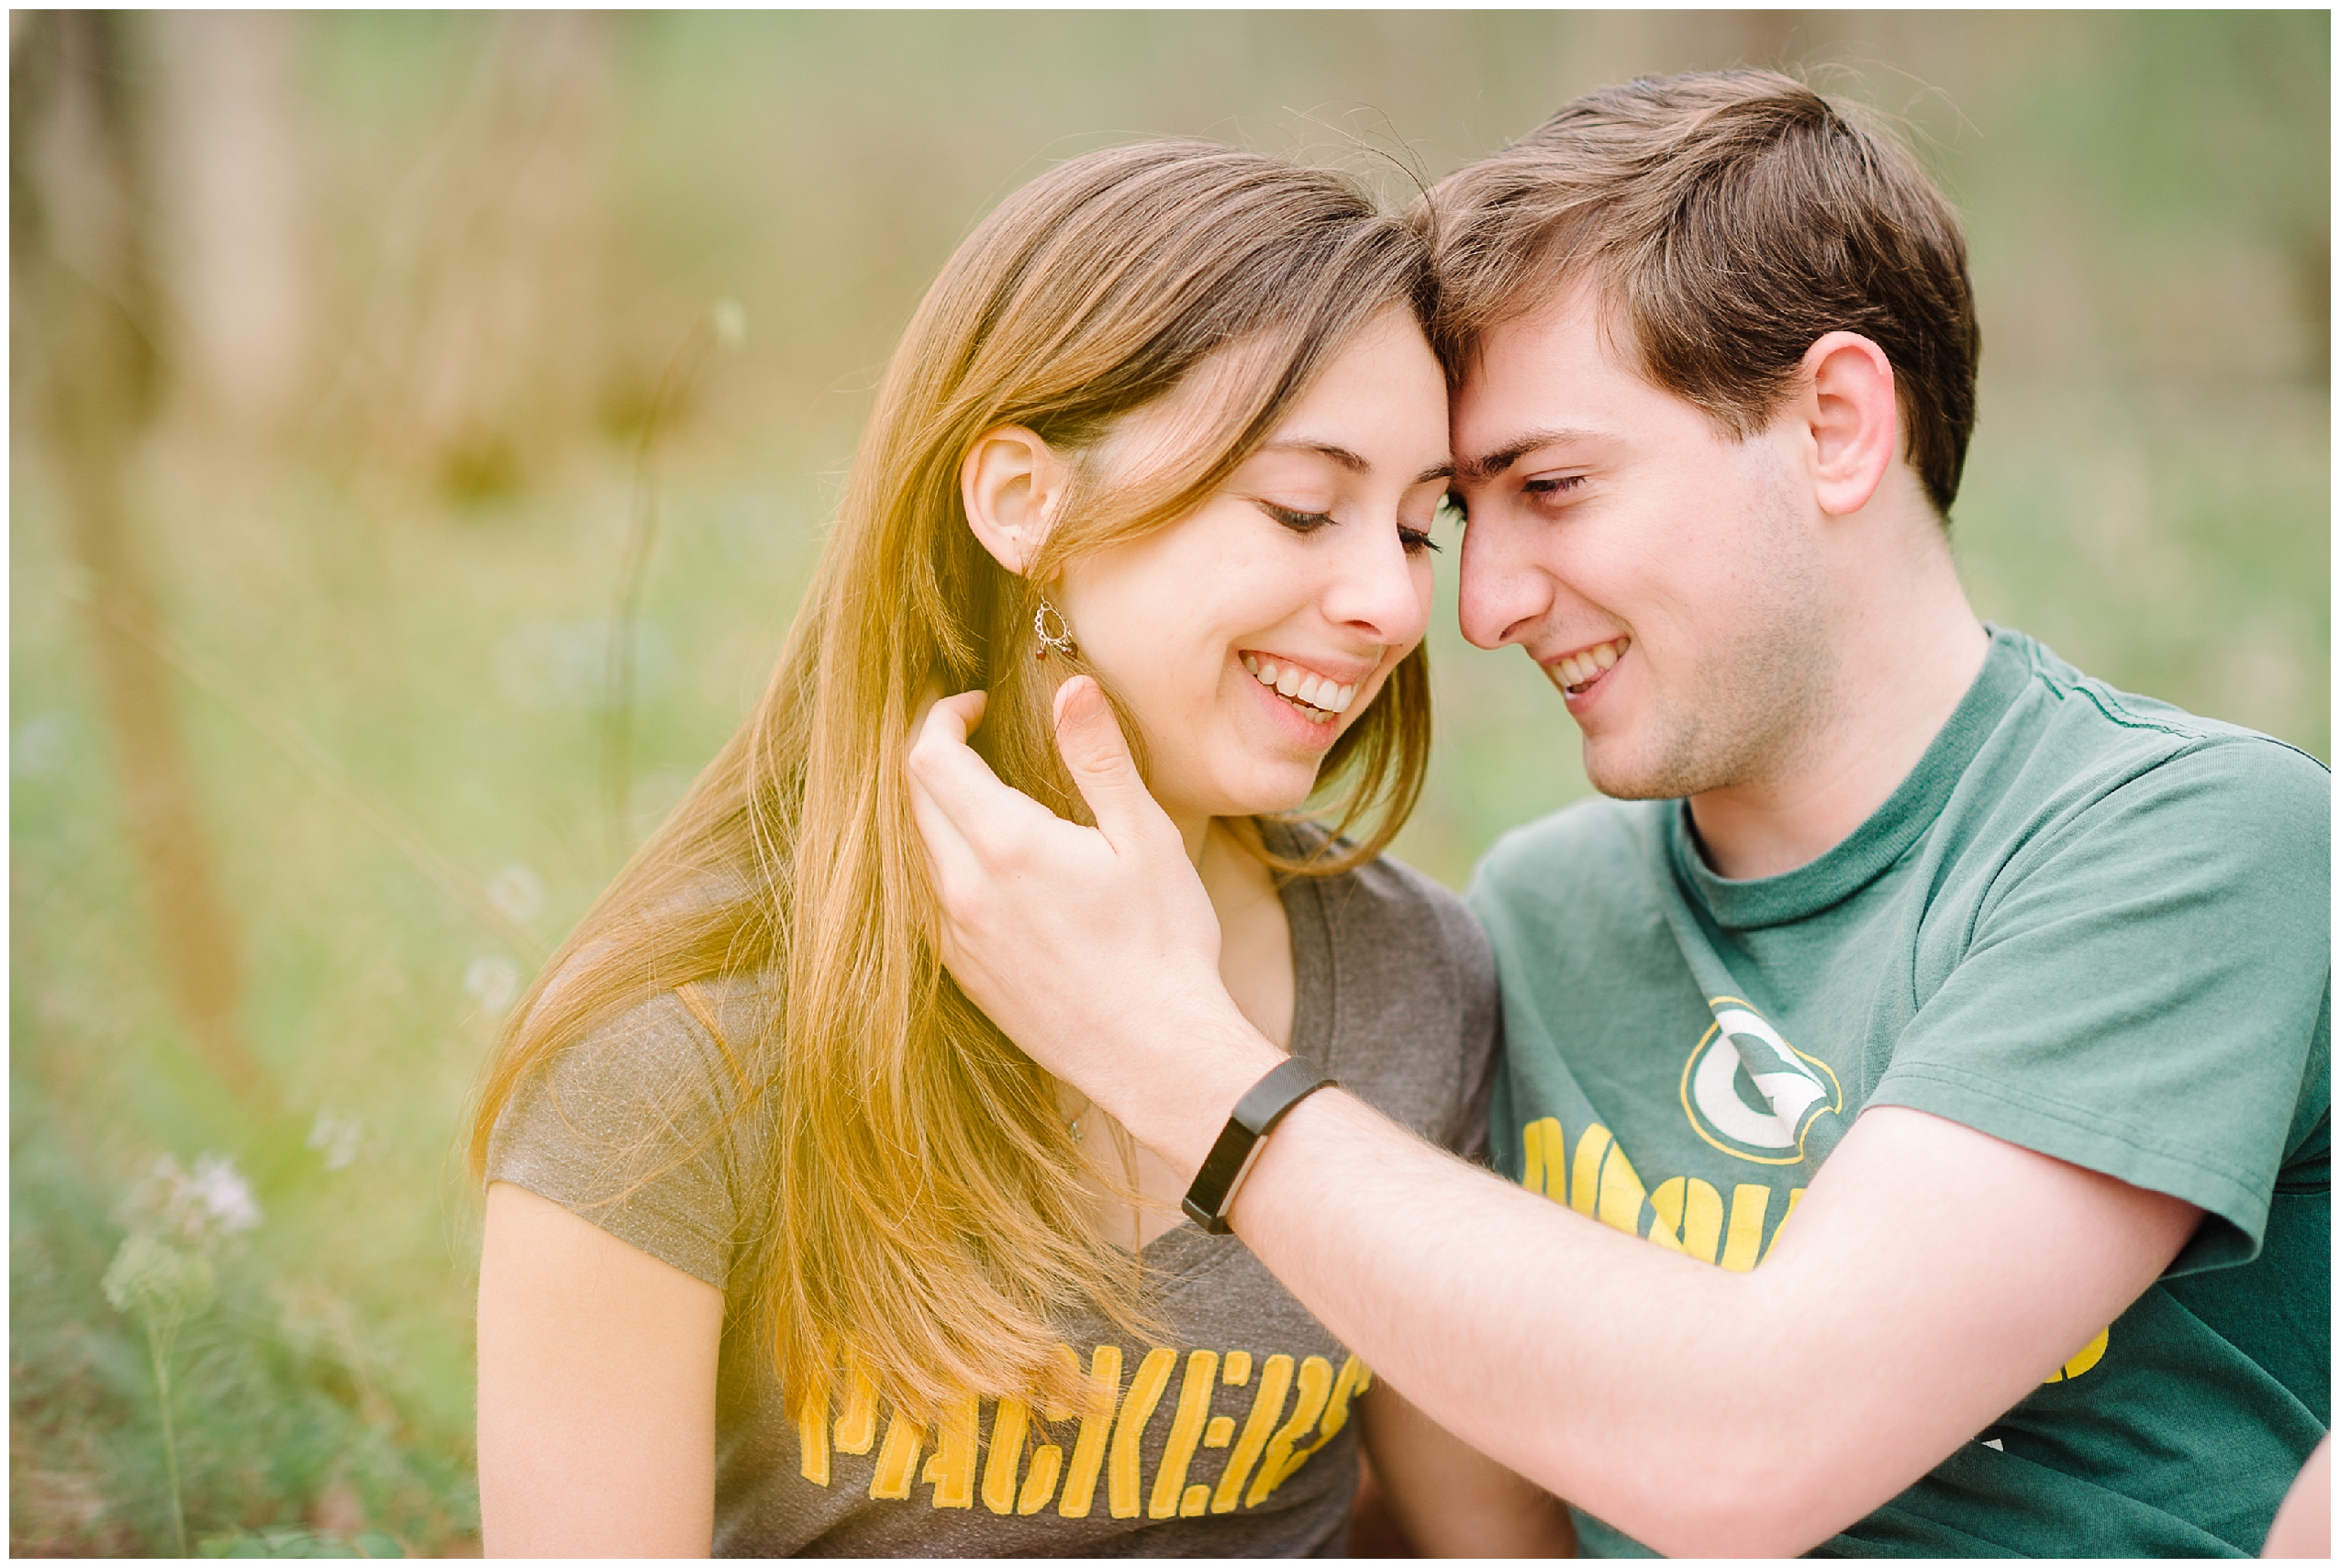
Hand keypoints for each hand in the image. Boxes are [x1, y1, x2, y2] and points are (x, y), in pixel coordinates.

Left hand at [905, 678, 1280, 1166]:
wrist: (1155, 1054)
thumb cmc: (1163, 945)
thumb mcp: (1145, 838)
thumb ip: (1100, 757)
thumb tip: (1073, 687)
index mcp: (1006, 846)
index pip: (931, 759)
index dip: (943, 717)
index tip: (977, 704)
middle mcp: (963, 890)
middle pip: (912, 799)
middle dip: (935, 755)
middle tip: (975, 735)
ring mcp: (955, 937)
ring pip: (913, 850)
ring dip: (934, 809)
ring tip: (980, 792)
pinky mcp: (962, 972)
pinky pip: (925, 898)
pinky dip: (940, 861)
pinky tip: (983, 861)